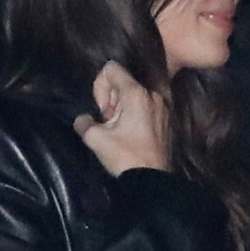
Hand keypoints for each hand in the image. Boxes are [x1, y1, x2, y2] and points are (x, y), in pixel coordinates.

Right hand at [74, 60, 168, 176]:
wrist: (151, 182)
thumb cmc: (125, 157)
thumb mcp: (96, 139)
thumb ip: (83, 122)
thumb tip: (82, 119)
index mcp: (136, 93)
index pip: (111, 69)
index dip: (100, 87)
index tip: (103, 111)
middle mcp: (152, 94)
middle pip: (123, 82)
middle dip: (111, 100)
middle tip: (110, 124)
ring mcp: (162, 106)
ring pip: (134, 95)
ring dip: (122, 109)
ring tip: (121, 132)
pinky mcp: (166, 119)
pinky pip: (145, 107)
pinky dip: (135, 115)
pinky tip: (132, 135)